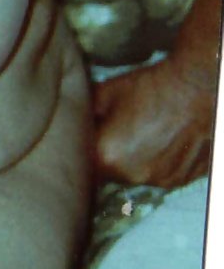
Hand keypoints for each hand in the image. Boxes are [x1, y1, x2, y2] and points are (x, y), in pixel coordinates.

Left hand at [93, 0, 221, 187]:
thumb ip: (83, 113)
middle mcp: (133, 176)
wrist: (199, 88)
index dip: (79, 153)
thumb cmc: (150, 87)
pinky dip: (154, 162)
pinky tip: (159, 140)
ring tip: (140, 134)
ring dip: (132, 161)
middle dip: (106, 155)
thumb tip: (70, 119)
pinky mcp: (181, 179)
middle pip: (108, 173)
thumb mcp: (104, 93)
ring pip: (134, 174)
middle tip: (112, 133)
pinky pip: (158, 175)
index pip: (81, 166)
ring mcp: (160, 180)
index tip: (82, 142)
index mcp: (108, 157)